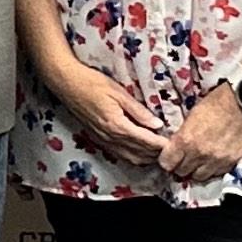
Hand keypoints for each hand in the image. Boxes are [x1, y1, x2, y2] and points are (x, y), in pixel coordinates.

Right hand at [55, 64, 170, 166]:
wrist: (66, 83)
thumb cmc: (92, 83)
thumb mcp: (119, 92)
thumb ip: (139, 111)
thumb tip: (157, 124)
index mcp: (117, 125)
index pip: (146, 141)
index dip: (162, 145)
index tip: (175, 144)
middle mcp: (110, 137)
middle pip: (140, 153)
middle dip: (157, 153)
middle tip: (171, 148)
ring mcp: (103, 140)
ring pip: (130, 158)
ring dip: (146, 157)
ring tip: (159, 151)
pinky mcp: (98, 139)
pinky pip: (120, 154)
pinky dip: (133, 156)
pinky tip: (140, 151)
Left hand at [159, 88, 241, 184]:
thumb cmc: (216, 103)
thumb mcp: (191, 116)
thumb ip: (182, 135)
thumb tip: (175, 146)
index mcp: (185, 140)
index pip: (166, 163)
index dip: (166, 160)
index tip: (169, 156)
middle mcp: (199, 154)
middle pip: (181, 172)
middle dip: (179, 165)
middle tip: (183, 157)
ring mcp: (216, 160)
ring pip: (198, 177)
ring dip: (195, 169)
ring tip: (197, 160)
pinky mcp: (231, 162)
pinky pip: (216, 174)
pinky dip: (211, 169)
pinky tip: (211, 160)